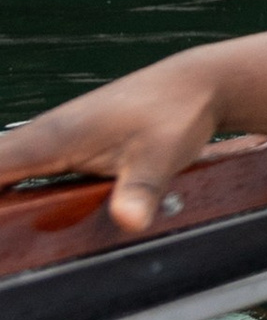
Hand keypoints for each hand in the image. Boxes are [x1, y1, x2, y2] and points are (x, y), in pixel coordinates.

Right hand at [0, 61, 232, 236]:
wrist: (194, 84)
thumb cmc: (176, 112)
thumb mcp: (162, 157)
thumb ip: (140, 191)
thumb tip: (129, 222)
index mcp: (55, 137)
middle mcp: (45, 135)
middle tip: (5, 235)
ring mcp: (53, 139)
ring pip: (5, 167)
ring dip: (2, 195)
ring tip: (9, 228)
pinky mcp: (64, 146)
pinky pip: (23, 168)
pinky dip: (12, 186)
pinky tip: (14, 211)